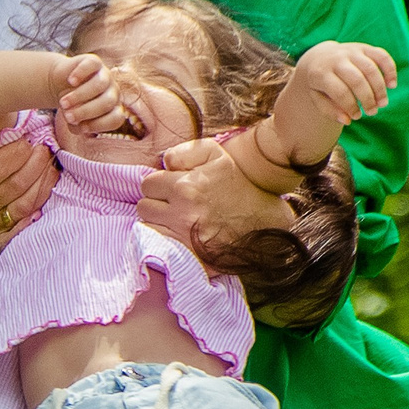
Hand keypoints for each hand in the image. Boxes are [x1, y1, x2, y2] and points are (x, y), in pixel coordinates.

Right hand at [0, 136, 55, 252]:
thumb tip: (26, 126)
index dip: (16, 154)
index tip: (29, 141)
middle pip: (14, 186)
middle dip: (36, 165)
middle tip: (46, 151)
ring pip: (25, 204)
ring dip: (44, 183)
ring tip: (51, 166)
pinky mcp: (0, 240)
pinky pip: (25, 226)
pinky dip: (40, 209)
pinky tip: (49, 193)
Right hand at [54, 53, 125, 136]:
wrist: (63, 83)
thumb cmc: (71, 106)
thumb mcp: (73, 120)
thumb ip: (76, 125)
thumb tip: (76, 122)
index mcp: (113, 108)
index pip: (116, 118)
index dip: (99, 125)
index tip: (81, 127)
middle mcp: (113, 91)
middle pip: (108, 102)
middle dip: (86, 111)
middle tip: (68, 116)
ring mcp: (105, 74)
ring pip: (100, 84)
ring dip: (80, 96)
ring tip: (63, 103)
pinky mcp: (94, 61)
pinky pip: (92, 64)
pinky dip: (81, 73)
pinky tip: (70, 81)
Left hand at [138, 139, 295, 249]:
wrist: (264, 222)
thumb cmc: (239, 186)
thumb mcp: (216, 155)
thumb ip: (184, 152)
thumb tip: (163, 162)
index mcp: (185, 187)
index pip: (147, 184)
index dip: (159, 184)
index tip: (171, 188)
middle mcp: (181, 213)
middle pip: (144, 207)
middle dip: (156, 203)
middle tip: (173, 204)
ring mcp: (184, 238)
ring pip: (148, 227)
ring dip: (158, 222)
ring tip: (176, 219)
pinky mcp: (189, 257)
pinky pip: (160, 247)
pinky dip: (165, 240)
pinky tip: (179, 235)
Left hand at [278, 41, 397, 139]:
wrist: (319, 57)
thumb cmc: (320, 83)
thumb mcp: (316, 97)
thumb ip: (330, 110)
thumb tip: (348, 120)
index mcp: (321, 72)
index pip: (340, 91)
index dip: (351, 106)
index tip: (356, 116)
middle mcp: (336, 59)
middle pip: (357, 80)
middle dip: (368, 99)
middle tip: (372, 112)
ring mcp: (351, 51)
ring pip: (371, 69)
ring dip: (380, 89)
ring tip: (382, 104)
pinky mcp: (364, 47)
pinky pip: (381, 56)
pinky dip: (390, 70)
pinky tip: (392, 85)